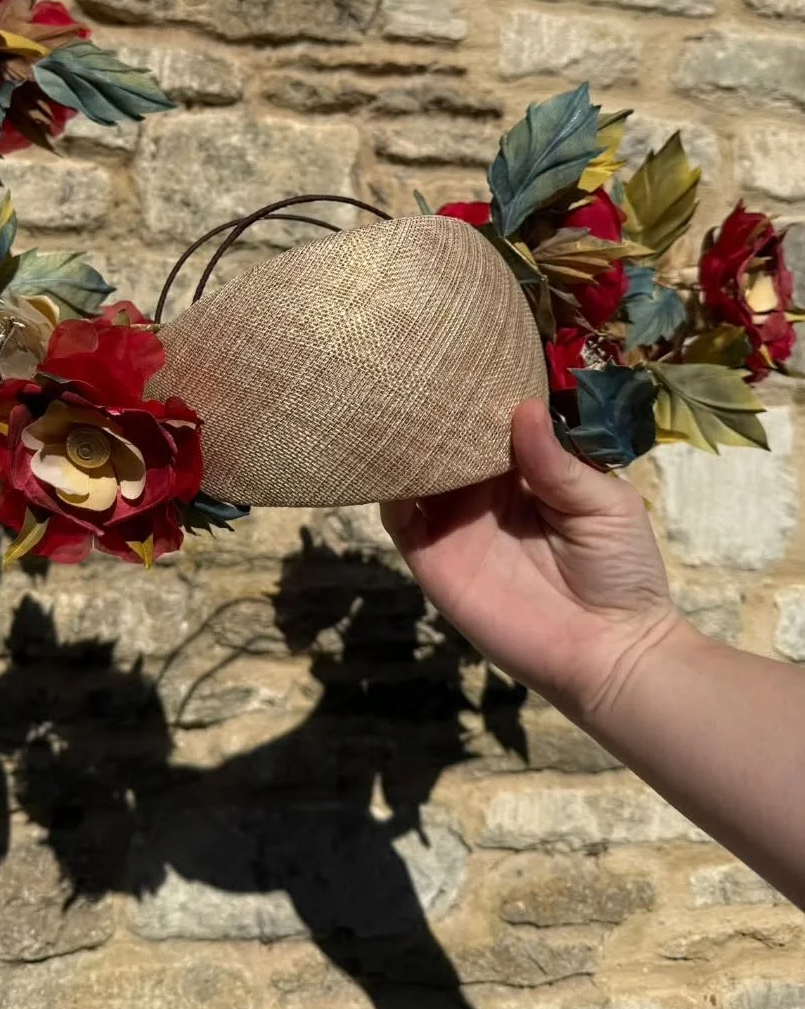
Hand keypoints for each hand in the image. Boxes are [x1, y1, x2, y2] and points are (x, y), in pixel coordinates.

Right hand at [381, 400, 681, 724]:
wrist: (610, 652)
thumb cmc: (621, 571)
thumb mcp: (603, 503)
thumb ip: (559, 461)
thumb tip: (524, 407)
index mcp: (526, 472)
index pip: (491, 423)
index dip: (479, 394)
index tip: (464, 357)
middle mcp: (483, 492)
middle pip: (446, 442)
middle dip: (433, 411)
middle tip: (417, 370)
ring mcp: (455, 524)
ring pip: (416, 473)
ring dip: (405, 443)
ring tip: (395, 406)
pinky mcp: (434, 558)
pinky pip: (399, 519)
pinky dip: (388, 489)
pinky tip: (388, 461)